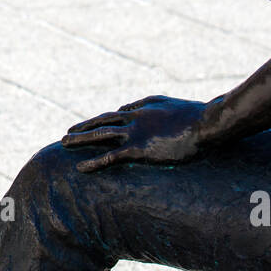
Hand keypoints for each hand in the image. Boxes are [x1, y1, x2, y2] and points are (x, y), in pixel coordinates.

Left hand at [62, 96, 207, 171]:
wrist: (207, 123)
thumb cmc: (194, 114)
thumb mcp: (166, 103)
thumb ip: (144, 103)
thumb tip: (124, 107)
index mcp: (141, 109)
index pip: (113, 115)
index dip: (97, 121)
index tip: (84, 127)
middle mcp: (133, 119)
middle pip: (101, 123)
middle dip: (81, 129)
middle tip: (65, 136)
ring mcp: (135, 133)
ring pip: (100, 136)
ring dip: (80, 140)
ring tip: (63, 144)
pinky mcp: (140, 149)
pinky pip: (110, 157)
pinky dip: (93, 162)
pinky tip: (80, 168)